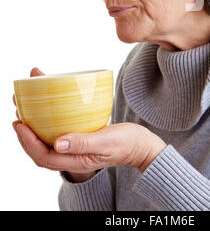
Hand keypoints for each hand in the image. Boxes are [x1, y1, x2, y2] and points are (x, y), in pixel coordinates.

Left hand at [13, 68, 166, 174]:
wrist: (141, 144)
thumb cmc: (127, 144)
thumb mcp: (106, 142)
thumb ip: (83, 143)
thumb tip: (58, 143)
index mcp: (74, 160)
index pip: (42, 155)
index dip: (27, 141)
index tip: (19, 123)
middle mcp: (70, 154)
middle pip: (40, 145)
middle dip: (25, 128)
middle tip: (17, 105)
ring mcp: (74, 145)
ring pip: (47, 135)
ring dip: (35, 120)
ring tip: (27, 100)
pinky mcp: (80, 134)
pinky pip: (59, 126)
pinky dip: (50, 115)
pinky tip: (51, 101)